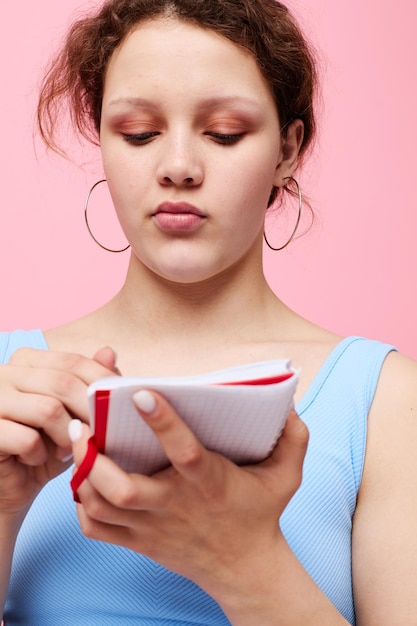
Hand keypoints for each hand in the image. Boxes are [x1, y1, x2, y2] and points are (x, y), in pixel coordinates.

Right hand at [0, 346, 117, 518]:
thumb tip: (110, 352)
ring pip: (49, 409)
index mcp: (26, 361)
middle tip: (100, 435)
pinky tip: (37, 460)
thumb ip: (88, 384)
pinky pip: (27, 439)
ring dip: (67, 436)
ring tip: (68, 450)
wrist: (6, 486)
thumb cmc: (42, 447)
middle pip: (63, 383)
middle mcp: (4, 373)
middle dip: (89, 412)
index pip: (73, 361)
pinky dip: (40, 454)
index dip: (102, 382)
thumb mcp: (71, 415)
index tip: (122, 404)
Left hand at [70, 390, 307, 602]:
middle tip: (83, 422)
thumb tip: (287, 404)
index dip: (162, 422)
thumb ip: (294, 437)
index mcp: (210, 483)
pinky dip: (82, 505)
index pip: (184, 452)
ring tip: (78, 441)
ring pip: (103, 506)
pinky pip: (98, 529)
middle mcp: (176, 506)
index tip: (140, 393)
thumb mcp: (287, 476)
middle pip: (124, 489)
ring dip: (83, 475)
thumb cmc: (261, 513)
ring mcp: (153, 528)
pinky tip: (84, 480)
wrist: (245, 569)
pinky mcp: (139, 542)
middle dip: (95, 457)